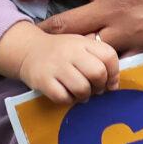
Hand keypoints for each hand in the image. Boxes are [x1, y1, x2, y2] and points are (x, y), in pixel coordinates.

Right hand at [0, 21, 120, 104]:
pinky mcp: (43, 81)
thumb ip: (98, 60)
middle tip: (94, 89)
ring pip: (82, 88)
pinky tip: (66, 94)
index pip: (109, 56)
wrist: (28, 50)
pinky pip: (64, 98)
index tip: (109, 82)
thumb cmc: (61, 52)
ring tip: (80, 93)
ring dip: (84, 96)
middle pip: (97, 73)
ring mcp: (56, 66)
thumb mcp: (80, 47)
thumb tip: (113, 85)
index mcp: (83, 42)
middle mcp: (70, 52)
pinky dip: (68, 100)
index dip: (114, 73)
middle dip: (99, 86)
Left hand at [22, 0, 142, 55]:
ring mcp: (130, 34)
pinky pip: (118, 64)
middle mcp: (114, 10)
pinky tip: (94, 68)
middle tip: (32, 33)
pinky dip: (104, 66)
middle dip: (44, 31)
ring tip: (59, 54)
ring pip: (87, 50)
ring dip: (71, 52)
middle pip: (64, 26)